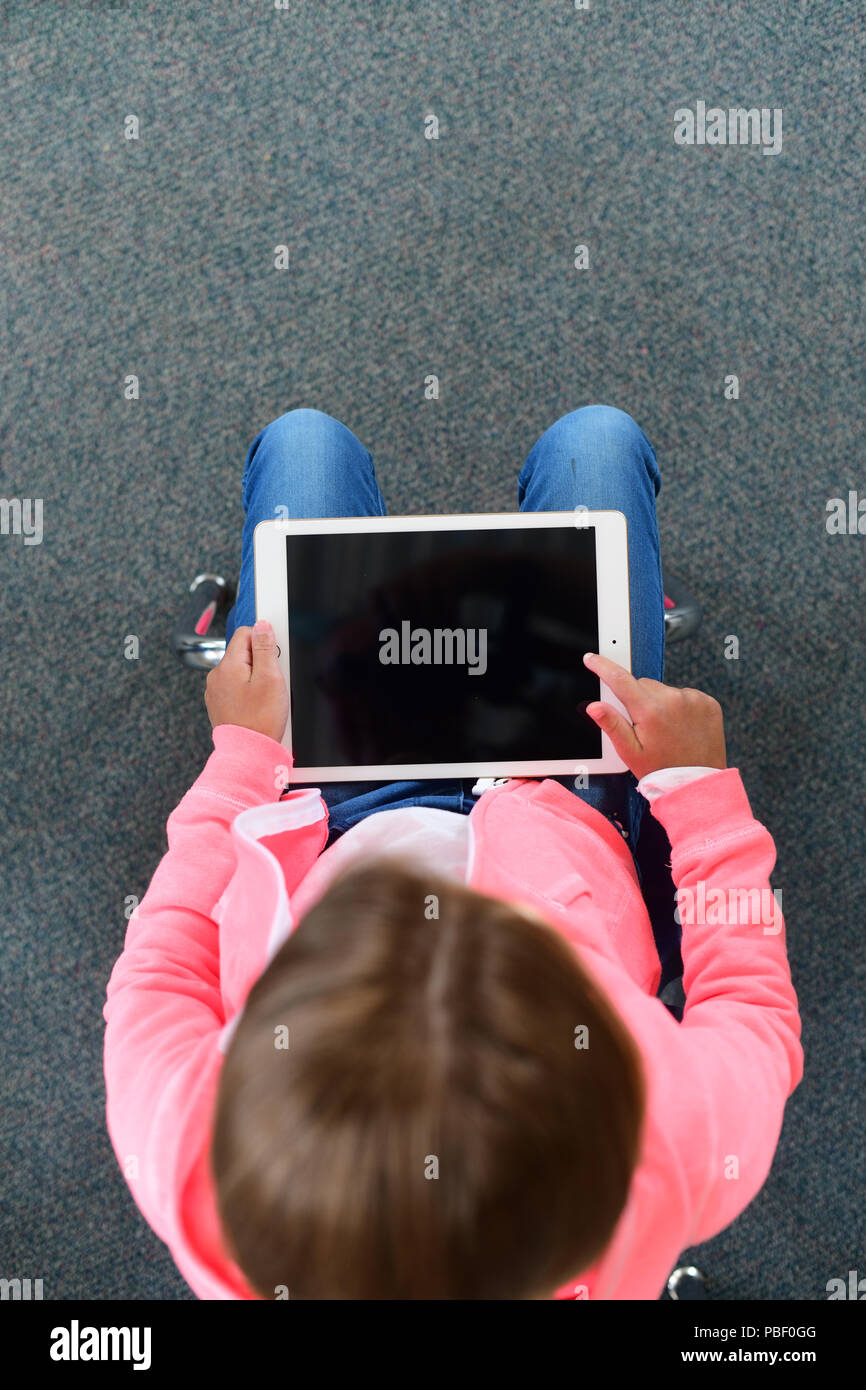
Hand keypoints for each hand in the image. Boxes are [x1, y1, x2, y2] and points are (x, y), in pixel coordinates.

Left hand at [205, 620, 288, 742]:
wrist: (248, 752)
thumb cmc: (261, 719)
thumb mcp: (270, 678)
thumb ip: (265, 647)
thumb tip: (262, 625)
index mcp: (228, 665)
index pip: (245, 633)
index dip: (264, 641)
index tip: (274, 658)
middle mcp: (217, 676)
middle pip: (242, 653)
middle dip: (260, 662)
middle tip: (272, 682)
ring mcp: (216, 691)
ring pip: (240, 671)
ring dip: (255, 677)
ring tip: (265, 697)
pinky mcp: (220, 704)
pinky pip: (236, 688)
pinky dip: (248, 692)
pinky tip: (257, 706)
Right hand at [582, 651, 726, 779]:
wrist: (697, 783)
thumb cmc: (662, 770)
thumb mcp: (630, 752)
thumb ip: (612, 725)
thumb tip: (594, 706)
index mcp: (650, 711)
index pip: (619, 679)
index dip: (602, 666)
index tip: (592, 659)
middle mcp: (673, 700)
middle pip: (643, 685)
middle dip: (637, 699)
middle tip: (643, 725)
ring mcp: (693, 700)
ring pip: (664, 690)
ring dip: (660, 703)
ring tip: (665, 730)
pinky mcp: (708, 703)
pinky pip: (685, 695)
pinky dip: (680, 706)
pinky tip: (681, 726)